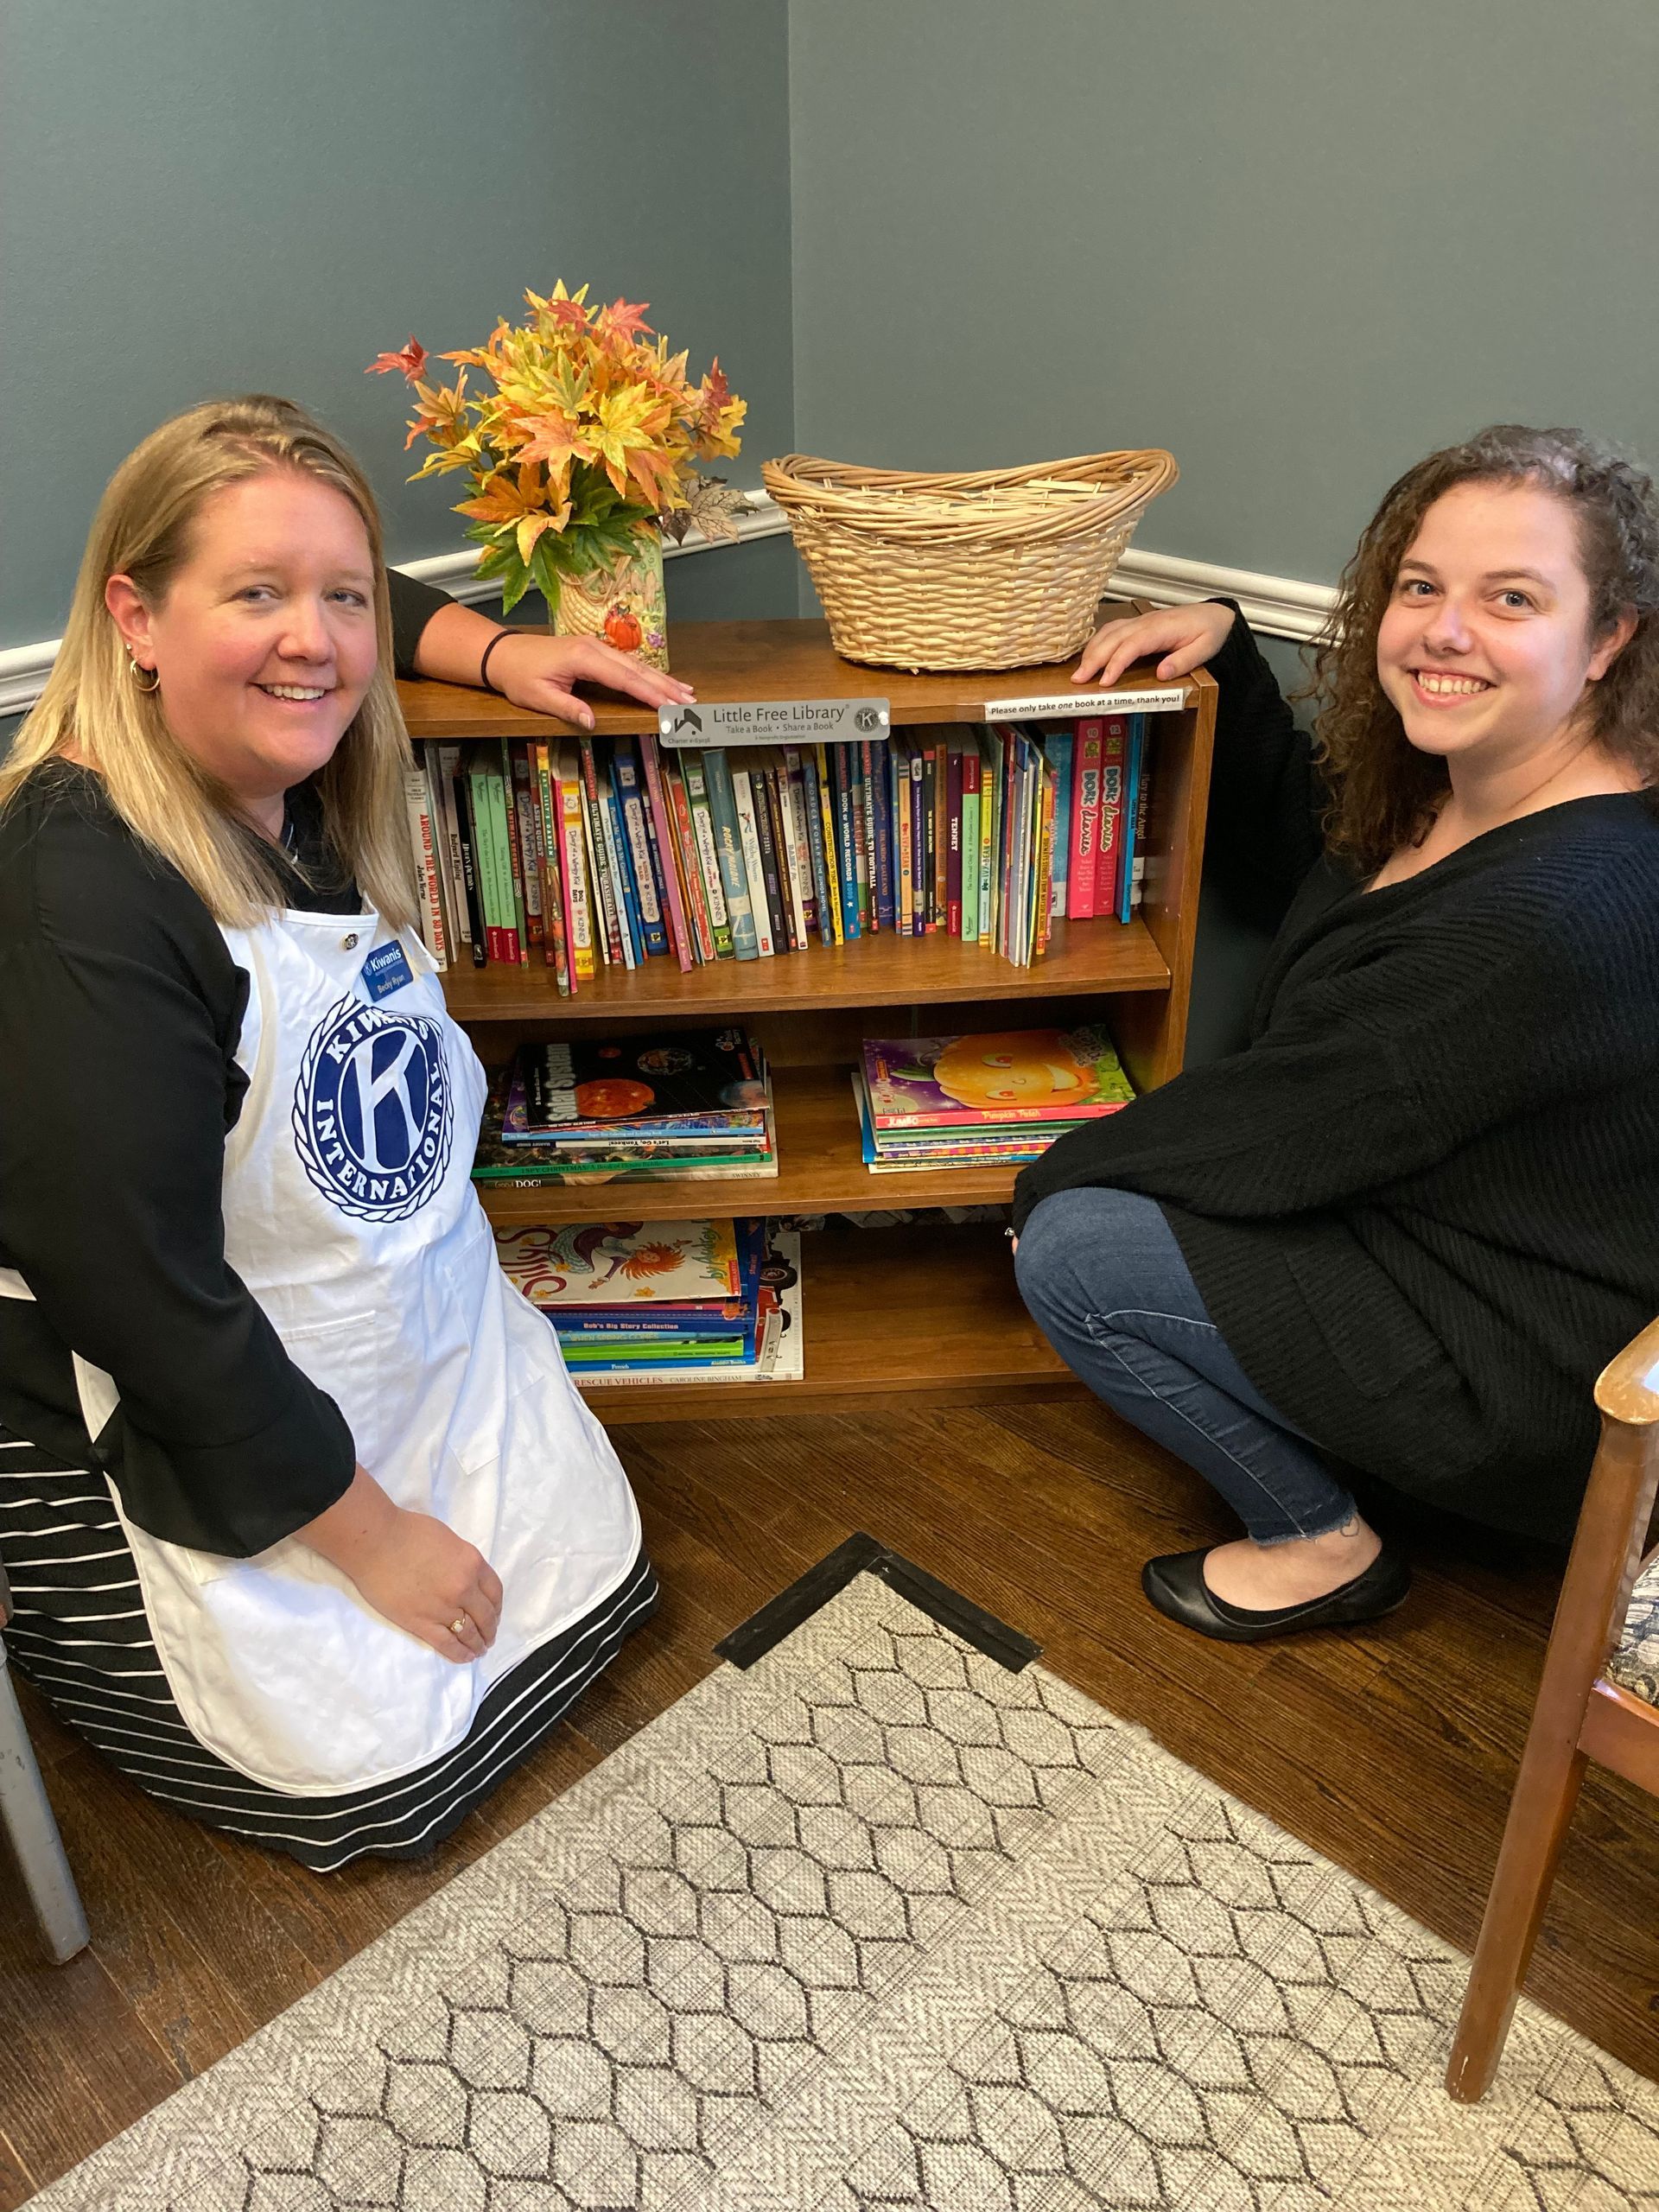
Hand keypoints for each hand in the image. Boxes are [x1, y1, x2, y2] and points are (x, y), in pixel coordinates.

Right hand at [344, 1506, 503, 1663]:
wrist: (376, 1542)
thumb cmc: (408, 1532)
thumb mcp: (449, 1540)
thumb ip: (462, 1561)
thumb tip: (464, 1575)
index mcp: (472, 1563)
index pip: (495, 1592)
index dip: (497, 1607)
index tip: (495, 1615)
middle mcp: (464, 1588)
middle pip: (485, 1616)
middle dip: (490, 1630)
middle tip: (490, 1638)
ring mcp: (444, 1608)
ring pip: (469, 1633)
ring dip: (477, 1644)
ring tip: (479, 1651)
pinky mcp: (421, 1623)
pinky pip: (447, 1643)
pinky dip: (459, 1653)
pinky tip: (465, 1657)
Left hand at [486, 630, 696, 730]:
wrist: (504, 653)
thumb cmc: (519, 676)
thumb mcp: (538, 697)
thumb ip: (567, 708)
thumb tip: (593, 723)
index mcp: (583, 658)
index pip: (624, 679)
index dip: (650, 694)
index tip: (671, 707)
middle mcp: (594, 648)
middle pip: (637, 670)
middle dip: (665, 686)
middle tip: (690, 702)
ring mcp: (596, 647)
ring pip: (636, 665)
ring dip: (661, 679)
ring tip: (686, 693)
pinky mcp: (595, 651)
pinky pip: (627, 664)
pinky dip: (647, 674)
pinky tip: (660, 682)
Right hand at [1072, 601, 1236, 688]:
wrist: (1215, 614)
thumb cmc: (1210, 631)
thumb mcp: (1205, 649)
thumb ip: (1184, 661)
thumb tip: (1161, 674)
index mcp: (1161, 629)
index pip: (1131, 645)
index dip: (1116, 663)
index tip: (1105, 681)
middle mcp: (1146, 622)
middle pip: (1113, 638)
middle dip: (1093, 659)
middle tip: (1078, 680)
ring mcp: (1140, 621)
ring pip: (1109, 632)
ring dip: (1091, 650)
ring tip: (1080, 671)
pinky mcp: (1138, 623)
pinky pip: (1113, 629)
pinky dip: (1098, 641)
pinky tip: (1091, 654)